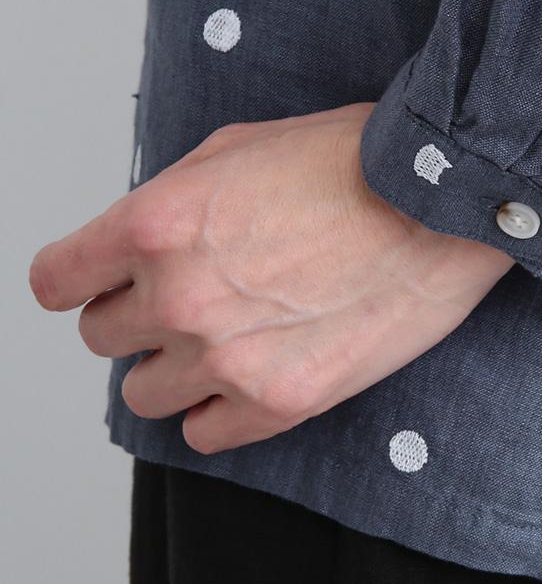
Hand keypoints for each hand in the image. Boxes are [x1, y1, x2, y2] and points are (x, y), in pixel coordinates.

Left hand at [28, 103, 514, 453]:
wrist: (441, 203)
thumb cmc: (354, 162)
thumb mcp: (236, 148)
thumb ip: (170, 202)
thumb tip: (140, 244)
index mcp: (156, 224)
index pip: (57, 281)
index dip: (79, 281)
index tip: (97, 284)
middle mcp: (178, 297)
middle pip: (101, 336)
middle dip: (137, 315)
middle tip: (190, 297)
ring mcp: (226, 358)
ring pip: (143, 393)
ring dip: (173, 367)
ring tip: (225, 339)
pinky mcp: (279, 401)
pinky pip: (202, 435)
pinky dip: (216, 411)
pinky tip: (249, 376)